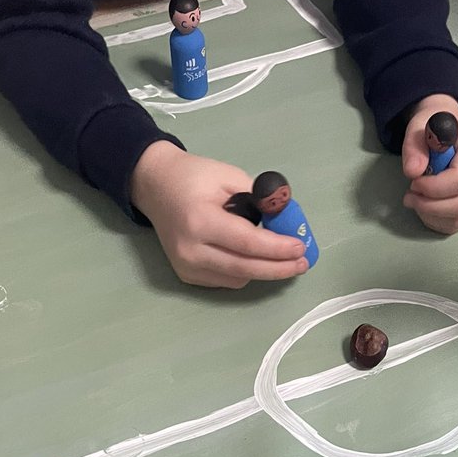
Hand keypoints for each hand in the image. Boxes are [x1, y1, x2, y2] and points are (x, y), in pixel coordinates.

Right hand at [130, 142, 308, 287]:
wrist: (155, 186)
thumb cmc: (195, 177)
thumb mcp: (230, 176)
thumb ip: (259, 201)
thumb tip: (287, 224)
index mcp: (200, 220)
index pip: (247, 242)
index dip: (277, 249)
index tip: (301, 248)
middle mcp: (190, 250)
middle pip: (244, 268)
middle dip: (278, 268)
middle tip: (302, 264)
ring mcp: (186, 267)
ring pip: (238, 279)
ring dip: (263, 269)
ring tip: (281, 257)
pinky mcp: (186, 276)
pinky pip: (226, 280)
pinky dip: (245, 271)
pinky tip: (252, 257)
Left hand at [401, 96, 457, 234]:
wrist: (449, 132)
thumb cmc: (436, 127)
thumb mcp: (420, 126)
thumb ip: (414, 146)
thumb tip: (413, 171)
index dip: (432, 187)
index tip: (414, 182)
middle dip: (430, 205)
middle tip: (410, 195)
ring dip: (431, 215)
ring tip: (416, 199)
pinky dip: (437, 221)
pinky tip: (426, 208)